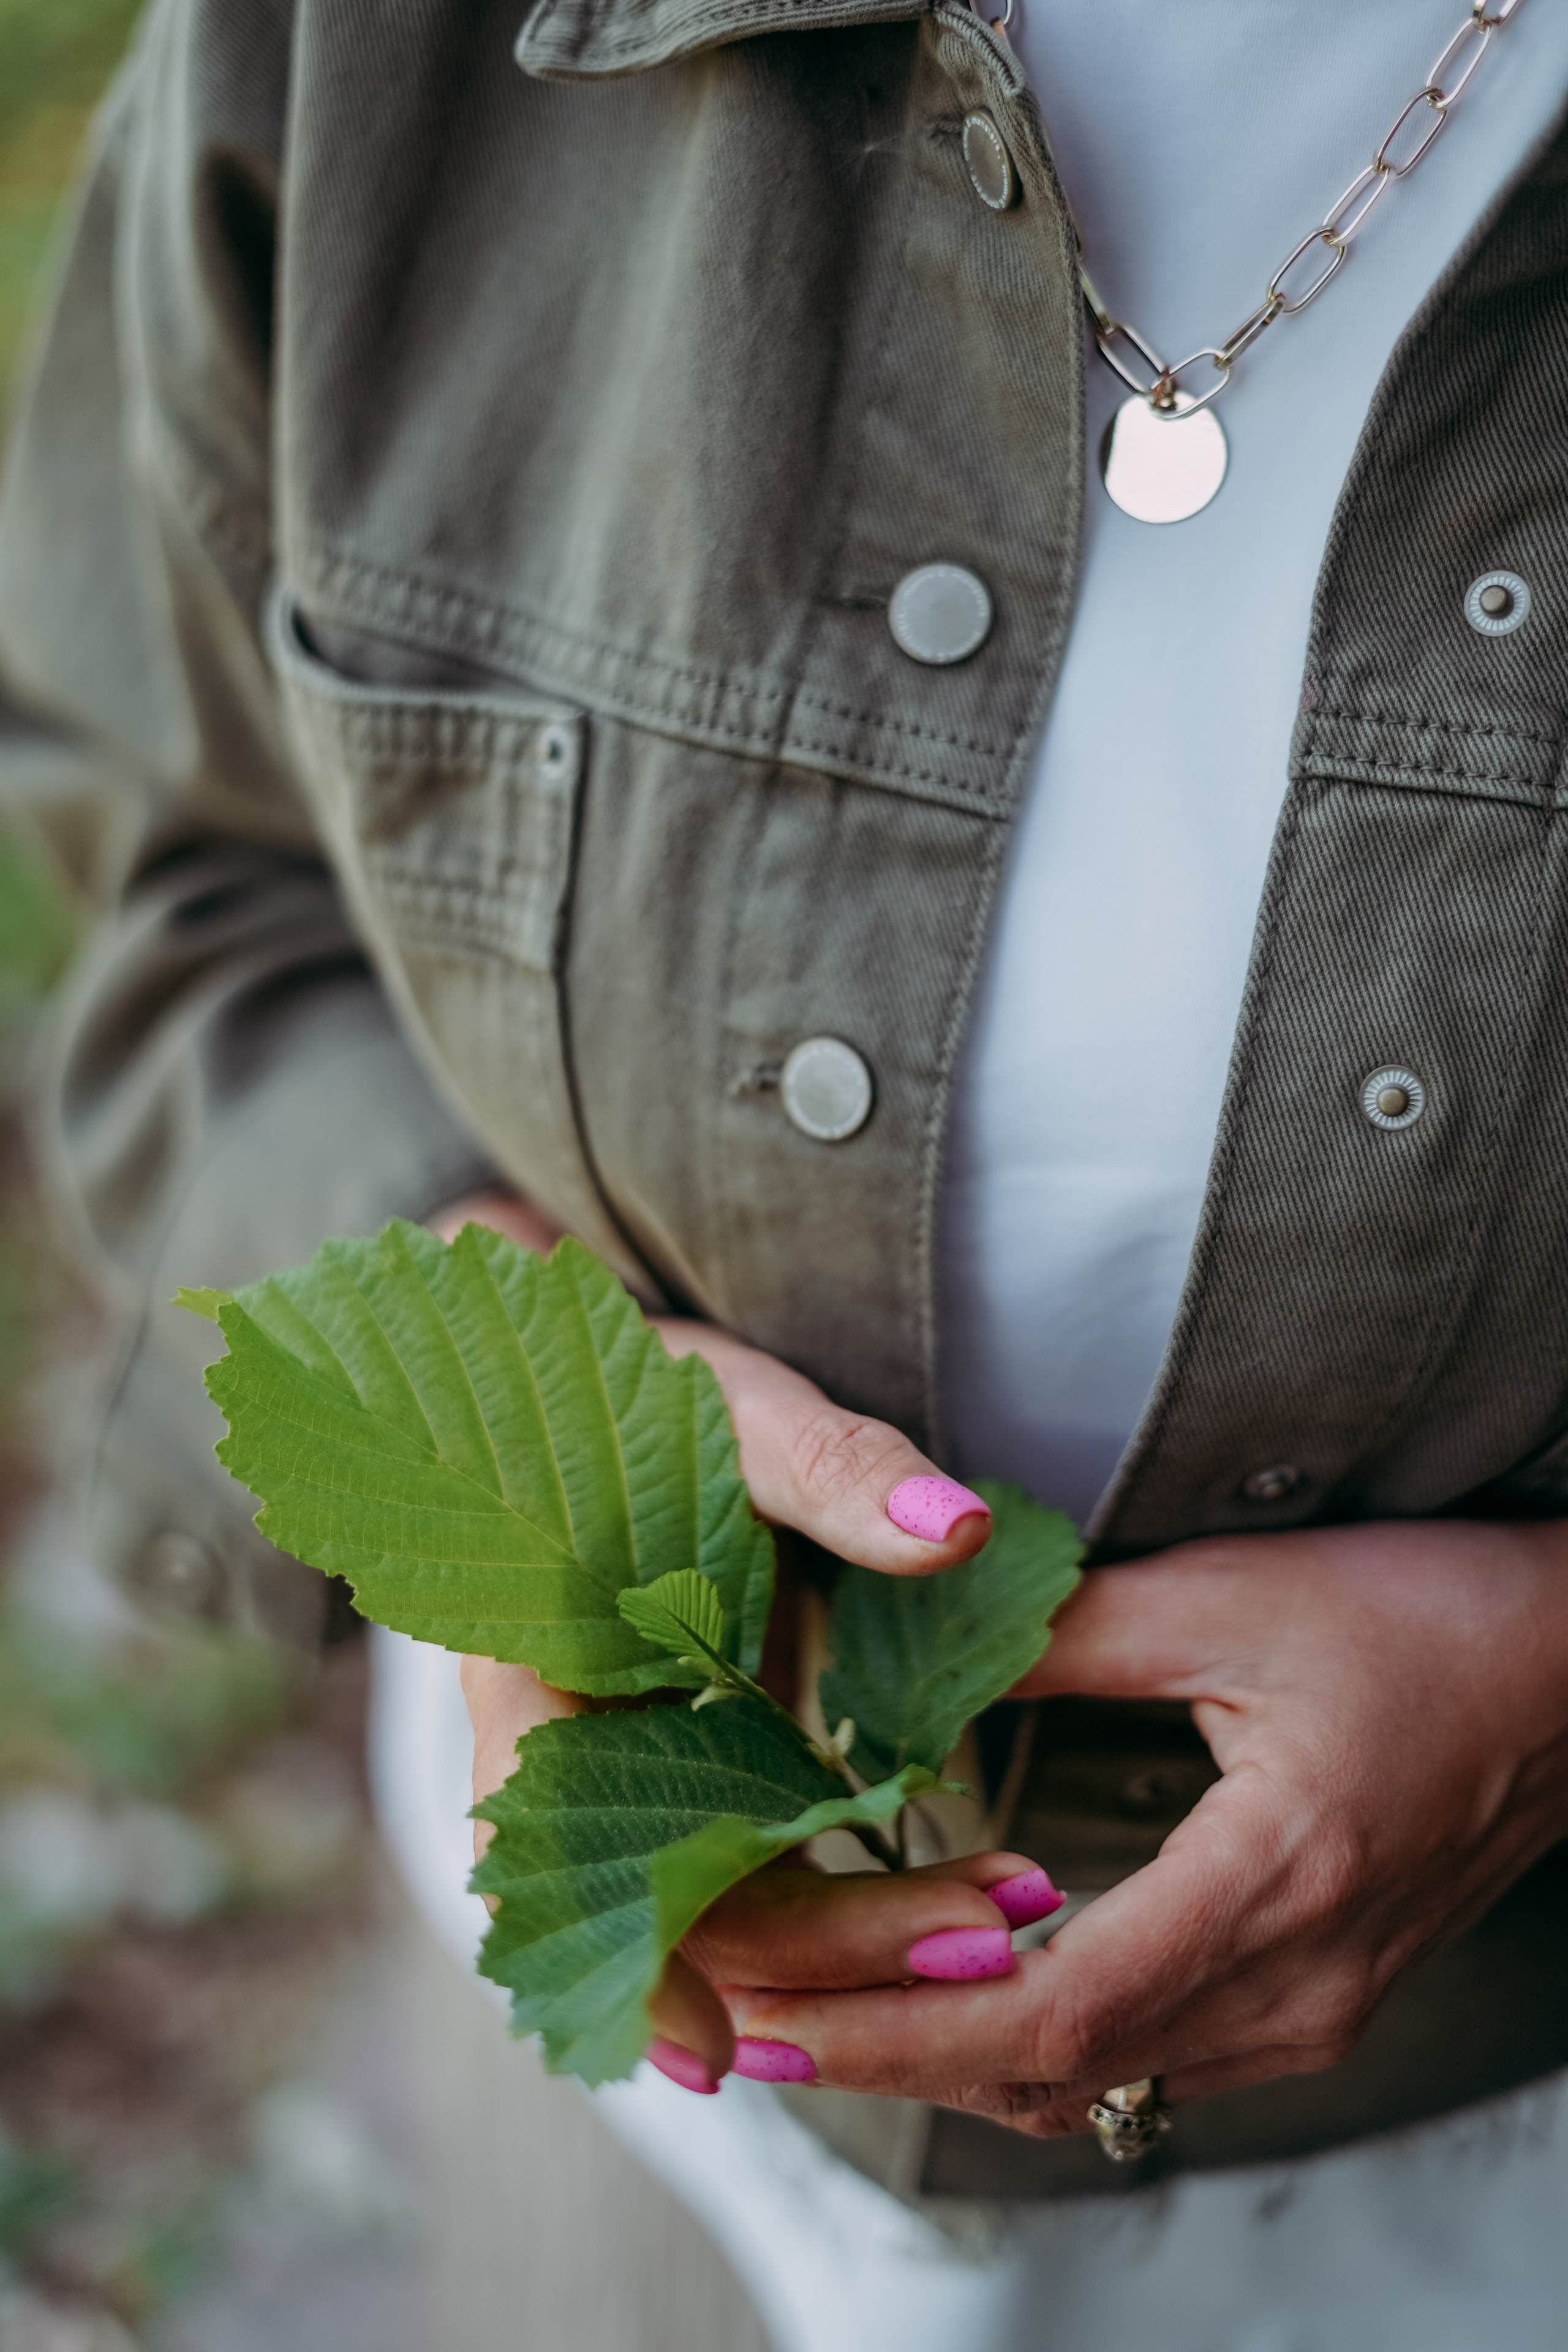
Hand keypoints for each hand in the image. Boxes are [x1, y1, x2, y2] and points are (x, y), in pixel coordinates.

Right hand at [441, 1191, 1021, 2089]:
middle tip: (985, 1942)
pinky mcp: (697, 1770)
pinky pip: (752, 1870)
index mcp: (527, 1664)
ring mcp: (635, 1769)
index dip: (633, 1954)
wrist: (631, 1391)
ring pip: (717, 1904)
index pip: (551, 1851)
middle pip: (665, 1898)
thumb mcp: (740, 1412)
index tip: (732, 2049)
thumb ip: (837, 1469)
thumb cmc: (658, 1394)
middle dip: (817, 1949)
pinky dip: (842, 1908)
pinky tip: (952, 1920)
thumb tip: (956, 1529)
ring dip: (846, 1945)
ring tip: (999, 1931)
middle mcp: (569, 1745)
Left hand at [722, 1517, 1567, 2131]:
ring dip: (949, 2060)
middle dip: (885, 2061)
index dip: (892, 2031)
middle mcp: (1300, 1982)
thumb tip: (916, 1644)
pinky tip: (957, 1999)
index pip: (1048, 2011)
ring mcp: (1317, 2009)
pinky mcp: (1320, 1998)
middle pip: (1054, 2072)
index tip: (769, 2025)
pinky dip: (1033, 2046)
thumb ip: (1065, 1628)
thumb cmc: (1427, 1615)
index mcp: (1278, 1880)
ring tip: (819, 2017)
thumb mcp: (1232, 1598)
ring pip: (1099, 2083)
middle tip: (746, 2028)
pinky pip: (1150, 2060)